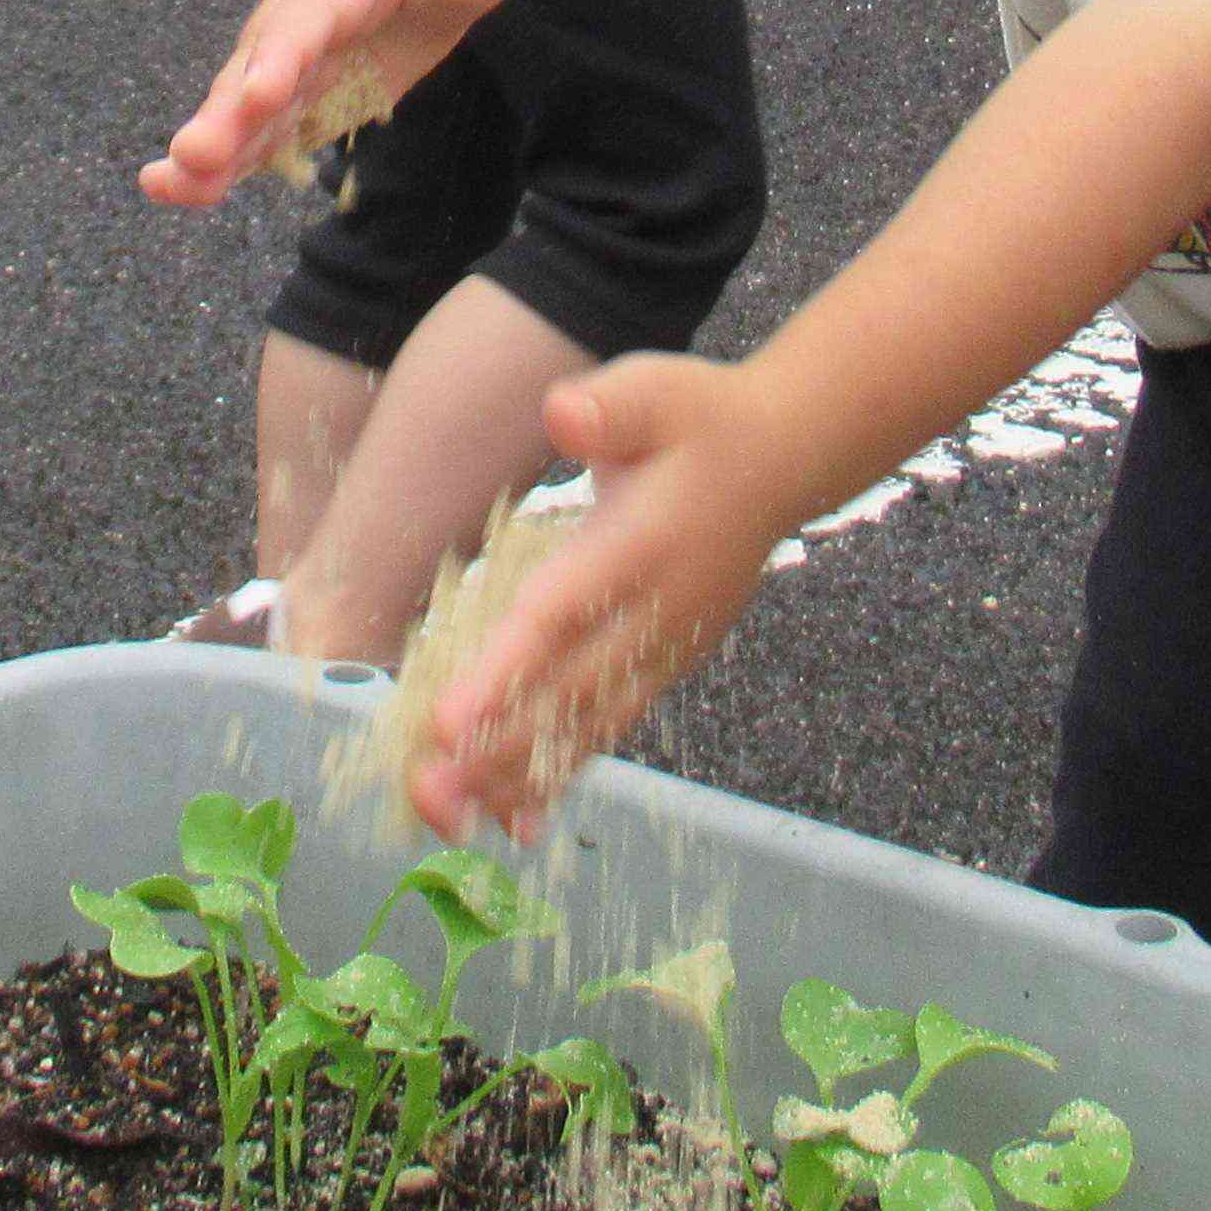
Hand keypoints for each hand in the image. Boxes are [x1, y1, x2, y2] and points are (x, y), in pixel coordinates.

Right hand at [141, 0, 531, 204]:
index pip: (313, 12)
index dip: (285, 52)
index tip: (258, 94)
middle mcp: (302, 9)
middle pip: (260, 61)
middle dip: (227, 111)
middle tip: (191, 155)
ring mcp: (293, 52)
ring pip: (247, 100)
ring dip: (214, 144)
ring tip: (166, 185)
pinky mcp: (301, 91)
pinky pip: (262, 128)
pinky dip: (226, 160)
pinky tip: (178, 190)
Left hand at [408, 350, 796, 839]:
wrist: (784, 459)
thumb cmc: (705, 420)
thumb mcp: (658, 391)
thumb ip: (609, 408)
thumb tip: (563, 414)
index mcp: (641, 549)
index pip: (561, 617)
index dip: (505, 671)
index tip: (447, 719)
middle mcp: (655, 614)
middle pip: (566, 693)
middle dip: (493, 747)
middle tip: (426, 791)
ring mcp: (663, 649)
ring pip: (585, 725)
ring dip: (517, 774)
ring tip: (450, 818)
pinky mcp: (663, 666)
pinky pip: (608, 729)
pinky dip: (562, 774)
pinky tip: (516, 820)